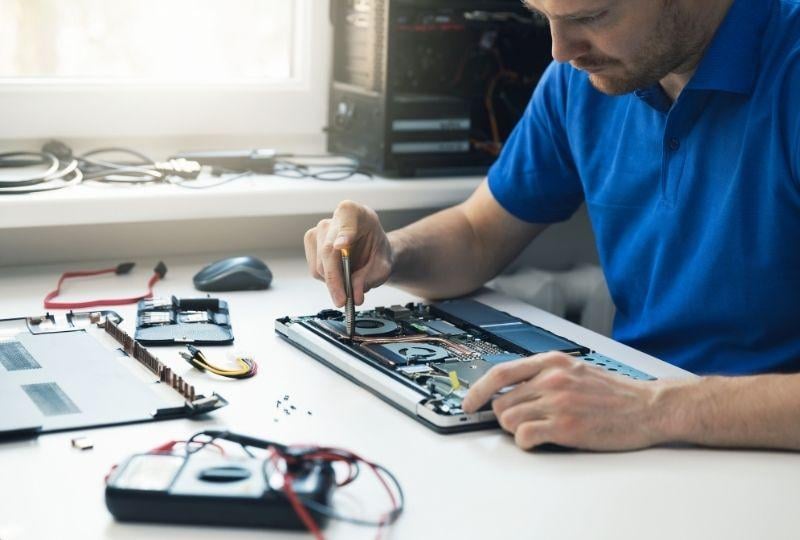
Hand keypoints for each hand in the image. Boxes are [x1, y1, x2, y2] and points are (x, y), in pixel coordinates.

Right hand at [304, 200, 393, 306]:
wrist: (371, 251)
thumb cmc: (377, 252)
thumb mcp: (382, 266)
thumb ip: (370, 278)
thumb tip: (354, 294)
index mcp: (355, 213)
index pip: (346, 222)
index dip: (343, 234)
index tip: (341, 245)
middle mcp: (334, 219)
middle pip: (328, 252)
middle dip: (335, 279)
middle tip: (343, 300)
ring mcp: (319, 231)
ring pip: (319, 265)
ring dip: (333, 282)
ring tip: (349, 284)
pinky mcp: (310, 244)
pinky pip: (314, 270)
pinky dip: (327, 280)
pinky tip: (340, 276)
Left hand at [462, 352, 666, 450]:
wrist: (649, 406)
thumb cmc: (615, 392)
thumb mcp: (576, 369)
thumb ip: (544, 374)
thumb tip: (512, 387)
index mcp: (552, 362)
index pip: (500, 372)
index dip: (478, 390)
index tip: (468, 402)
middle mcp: (551, 379)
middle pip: (501, 402)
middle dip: (507, 416)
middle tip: (525, 422)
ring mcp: (557, 402)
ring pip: (509, 420)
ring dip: (518, 430)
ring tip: (540, 430)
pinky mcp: (565, 427)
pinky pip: (525, 437)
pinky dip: (527, 442)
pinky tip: (543, 440)